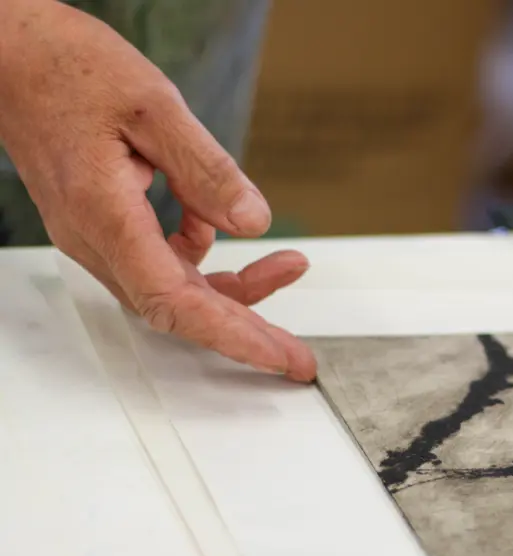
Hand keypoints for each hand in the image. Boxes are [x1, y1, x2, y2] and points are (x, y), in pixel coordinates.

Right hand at [0, 0, 316, 379]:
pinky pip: (158, 260)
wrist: (11, 55)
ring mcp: (95, 235)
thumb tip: (252, 221)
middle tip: (296, 354)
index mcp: (105, 214)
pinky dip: (199, 254)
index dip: (231, 335)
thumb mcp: (154, 107)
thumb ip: (206, 169)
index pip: (173, 300)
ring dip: (232, 288)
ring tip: (286, 266)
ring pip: (172, 287)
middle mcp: (94, 238)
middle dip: (245, 332)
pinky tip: (220, 223)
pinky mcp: (101, 224)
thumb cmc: (68, 68)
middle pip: (178, 308)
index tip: (277, 356)